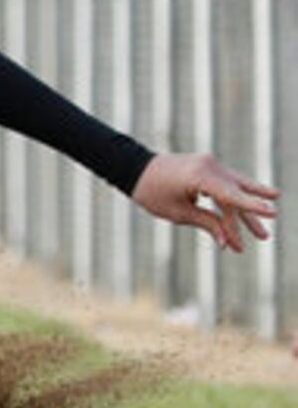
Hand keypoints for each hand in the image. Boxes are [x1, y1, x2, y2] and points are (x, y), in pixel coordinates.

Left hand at [131, 152, 279, 252]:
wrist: (134, 168)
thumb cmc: (152, 192)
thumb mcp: (178, 213)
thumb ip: (206, 224)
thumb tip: (228, 243)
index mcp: (199, 176)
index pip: (231, 194)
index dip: (252, 206)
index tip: (272, 212)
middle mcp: (209, 166)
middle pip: (237, 194)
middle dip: (250, 218)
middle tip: (264, 237)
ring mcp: (210, 164)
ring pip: (234, 191)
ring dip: (244, 214)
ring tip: (260, 235)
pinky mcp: (208, 167)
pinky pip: (225, 187)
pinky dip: (231, 204)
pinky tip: (243, 220)